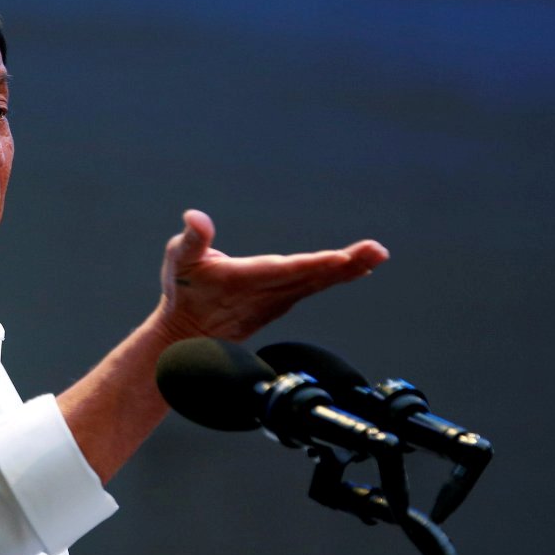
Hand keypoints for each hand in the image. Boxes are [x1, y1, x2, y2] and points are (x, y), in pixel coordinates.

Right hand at [157, 209, 388, 341]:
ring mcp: (278, 299)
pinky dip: (338, 275)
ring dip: (350, 268)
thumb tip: (195, 217)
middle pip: (313, 276)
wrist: (188, 336)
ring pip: (318, 281)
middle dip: (346, 264)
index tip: (341, 259)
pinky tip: (358, 267)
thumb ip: (191, 238)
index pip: (286, 270)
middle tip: (377, 251)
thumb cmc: (183, 293)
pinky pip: (315, 286)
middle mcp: (268, 292)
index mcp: (245, 279)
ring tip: (377, 254)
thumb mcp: (178, 260)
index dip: (314, 265)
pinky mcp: (282, 300)